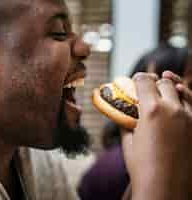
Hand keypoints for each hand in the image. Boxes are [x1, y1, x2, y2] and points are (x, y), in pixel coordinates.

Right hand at [121, 73, 191, 199]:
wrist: (166, 187)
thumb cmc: (142, 167)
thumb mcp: (128, 142)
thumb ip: (126, 124)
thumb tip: (123, 115)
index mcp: (150, 110)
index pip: (144, 82)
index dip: (138, 78)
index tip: (135, 79)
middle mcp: (172, 108)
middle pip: (164, 83)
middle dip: (154, 82)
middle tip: (149, 84)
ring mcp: (189, 117)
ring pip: (182, 91)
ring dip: (172, 87)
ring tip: (167, 86)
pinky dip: (186, 98)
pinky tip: (182, 97)